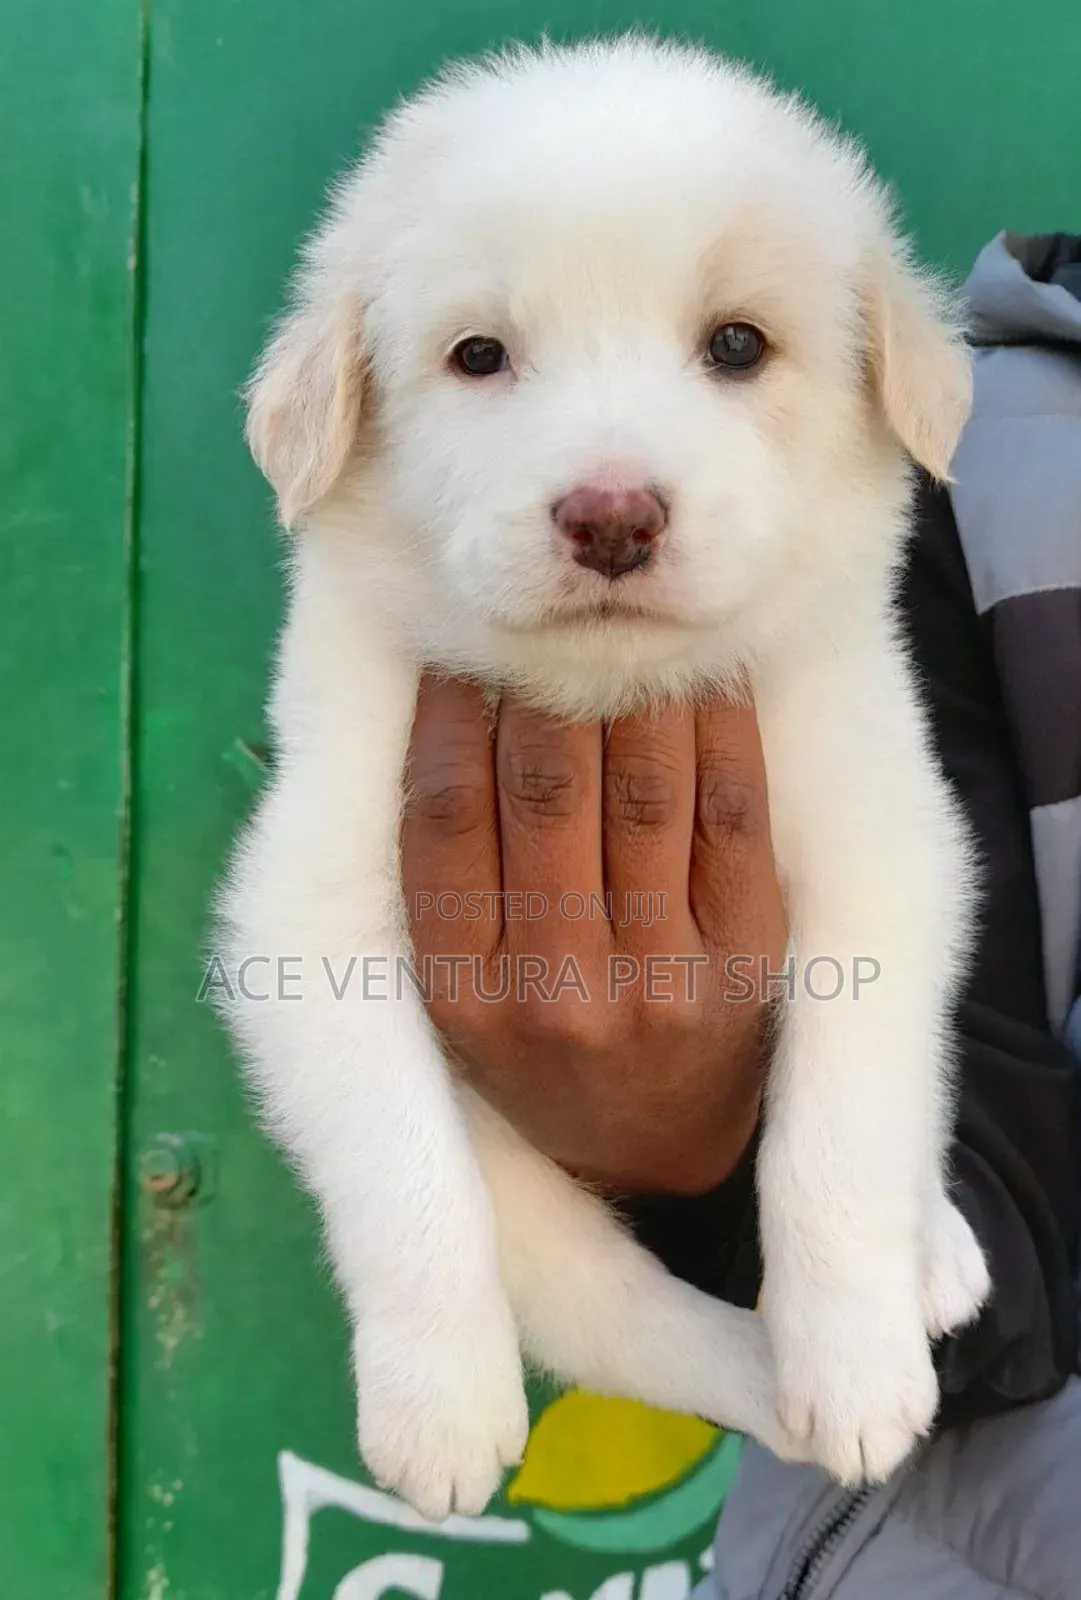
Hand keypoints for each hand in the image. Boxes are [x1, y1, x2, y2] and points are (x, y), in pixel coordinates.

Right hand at [402, 677, 786, 1193]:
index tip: (457, 652)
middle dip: (542, 684)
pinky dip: (718, 723)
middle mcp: (557, 991)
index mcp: (462, 994)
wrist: (650, 1144)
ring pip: (645, 785)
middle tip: (546, 623)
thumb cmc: (534, 1044)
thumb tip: (439, 700)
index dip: (448, 714)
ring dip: (632, 686)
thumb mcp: (457, 990)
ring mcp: (661, 978)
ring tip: (618, 630)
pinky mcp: (747, 956)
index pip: (444, 817)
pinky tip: (704, 671)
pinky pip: (732, 808)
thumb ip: (441, 875)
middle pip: (546, 790)